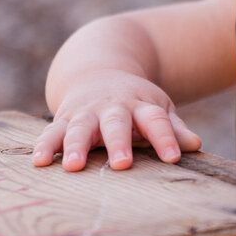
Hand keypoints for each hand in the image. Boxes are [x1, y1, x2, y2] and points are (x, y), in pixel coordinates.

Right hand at [32, 70, 200, 170]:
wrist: (100, 69)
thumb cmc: (135, 101)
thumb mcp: (158, 108)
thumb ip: (174, 128)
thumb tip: (196, 145)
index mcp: (141, 106)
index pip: (156, 121)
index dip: (166, 139)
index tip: (173, 158)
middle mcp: (113, 107)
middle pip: (116, 124)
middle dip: (118, 143)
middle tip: (122, 164)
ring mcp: (86, 112)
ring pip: (81, 127)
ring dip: (76, 146)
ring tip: (74, 166)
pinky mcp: (64, 118)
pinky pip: (52, 131)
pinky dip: (45, 145)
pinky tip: (40, 161)